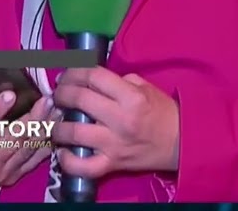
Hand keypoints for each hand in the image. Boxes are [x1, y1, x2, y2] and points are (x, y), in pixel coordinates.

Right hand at [0, 91, 58, 187]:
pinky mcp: (13, 176)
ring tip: (56, 108)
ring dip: (45, 126)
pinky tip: (56, 126)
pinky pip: (35, 158)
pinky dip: (47, 142)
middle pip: (16, 137)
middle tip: (46, 98)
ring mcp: (3, 172)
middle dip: (34, 116)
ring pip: (30, 146)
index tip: (10, 93)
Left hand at [50, 67, 179, 179]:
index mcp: (131, 96)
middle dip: (62, 92)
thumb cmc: (164, 112)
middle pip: (79, 99)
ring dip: (58, 125)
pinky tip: (63, 151)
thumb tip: (95, 81)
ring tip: (56, 121)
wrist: (181, 143)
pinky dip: (67, 160)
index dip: (75, 71)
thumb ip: (121, 82)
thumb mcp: (148, 88)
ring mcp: (114, 144)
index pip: (94, 76)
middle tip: (58, 93)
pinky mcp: (111, 164)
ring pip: (73, 132)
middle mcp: (120, 119)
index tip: (68, 74)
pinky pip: (82, 166)